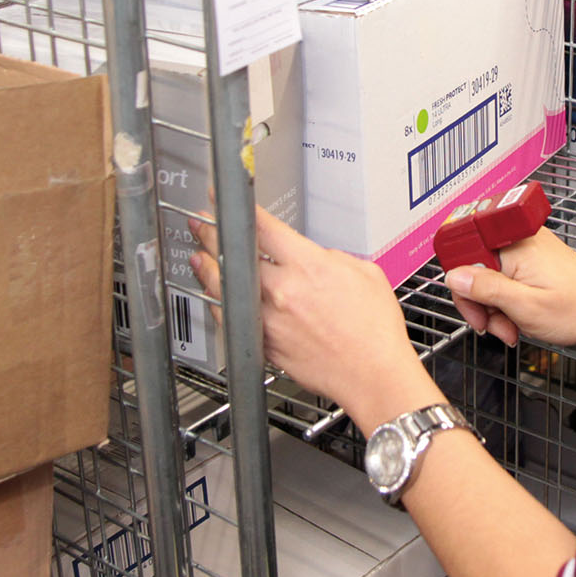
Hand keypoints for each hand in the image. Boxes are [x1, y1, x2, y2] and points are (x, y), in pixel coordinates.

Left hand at [189, 207, 432, 428]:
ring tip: (200, 259)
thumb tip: (314, 256)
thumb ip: (332, 257)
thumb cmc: (375, 330)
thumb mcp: (365, 273)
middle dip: (213, 237)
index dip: (238, 208)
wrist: (373, 375)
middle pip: (235, 256)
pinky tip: (216, 297)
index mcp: (309, 266)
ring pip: (226, 290)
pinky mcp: (266, 346)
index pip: (263, 228)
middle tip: (202, 227)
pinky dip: (221, 305)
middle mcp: (284, 292)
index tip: (224, 202)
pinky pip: (233, 320)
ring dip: (209, 271)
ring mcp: (270, 321)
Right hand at [443, 227, 575, 349]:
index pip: (464, 253)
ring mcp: (527, 250)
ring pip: (488, 277)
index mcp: (515, 245)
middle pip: (475, 268)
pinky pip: (505, 279)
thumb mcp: (526, 307)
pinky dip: (506, 302)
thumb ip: (487, 289)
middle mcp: (519, 240)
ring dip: (494, 307)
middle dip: (480, 302)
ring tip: (511, 327)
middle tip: (493, 325)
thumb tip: (453, 276)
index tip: (475, 309)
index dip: (463, 286)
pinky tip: (517, 318)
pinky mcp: (532, 261)